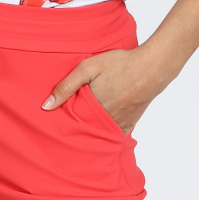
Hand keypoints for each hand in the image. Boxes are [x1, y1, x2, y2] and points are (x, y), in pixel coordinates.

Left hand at [41, 46, 162, 134]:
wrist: (152, 68)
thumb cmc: (120, 64)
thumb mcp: (88, 68)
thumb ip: (66, 86)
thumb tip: (46, 106)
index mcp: (92, 109)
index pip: (70, 124)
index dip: (62, 123)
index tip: (53, 125)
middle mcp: (105, 121)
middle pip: (84, 132)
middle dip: (74, 131)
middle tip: (63, 131)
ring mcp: (119, 124)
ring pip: (98, 135)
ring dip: (89, 133)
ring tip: (79, 129)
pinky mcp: (130, 123)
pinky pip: (114, 135)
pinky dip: (105, 134)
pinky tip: (99, 130)